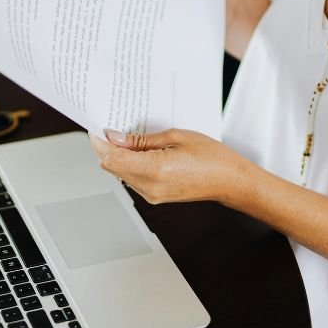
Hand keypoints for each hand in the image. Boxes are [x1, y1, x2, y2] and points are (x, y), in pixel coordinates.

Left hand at [90, 129, 252, 205]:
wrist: (230, 181)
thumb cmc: (212, 157)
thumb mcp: (175, 137)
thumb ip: (141, 140)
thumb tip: (115, 138)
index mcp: (154, 169)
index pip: (112, 158)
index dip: (99, 143)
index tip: (96, 130)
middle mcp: (149, 186)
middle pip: (112, 167)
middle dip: (107, 148)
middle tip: (112, 130)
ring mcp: (151, 195)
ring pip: (120, 174)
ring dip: (119, 157)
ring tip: (131, 139)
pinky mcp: (155, 197)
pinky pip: (132, 179)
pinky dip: (130, 165)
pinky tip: (140, 153)